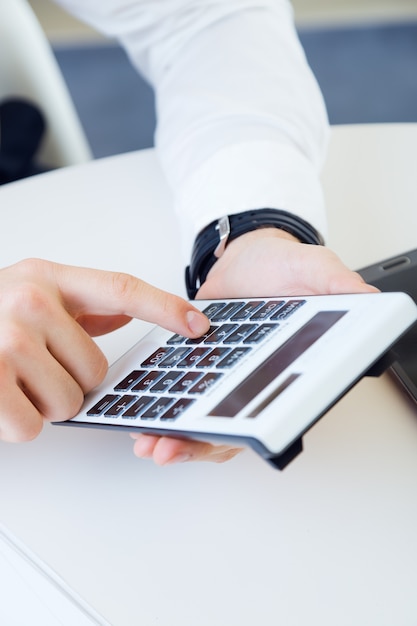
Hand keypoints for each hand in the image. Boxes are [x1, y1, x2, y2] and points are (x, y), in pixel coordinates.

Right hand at [0, 258, 208, 441]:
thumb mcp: (28, 291)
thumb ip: (78, 304)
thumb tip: (126, 310)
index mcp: (47, 277)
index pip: (122, 288)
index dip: (166, 307)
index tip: (200, 325)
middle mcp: (28, 301)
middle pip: (95, 371)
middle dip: (70, 382)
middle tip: (35, 367)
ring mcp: (5, 339)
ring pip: (68, 402)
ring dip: (43, 403)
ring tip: (12, 379)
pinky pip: (33, 426)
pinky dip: (18, 423)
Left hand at [133, 228, 377, 465]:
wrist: (244, 258)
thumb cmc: (281, 267)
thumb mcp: (314, 267)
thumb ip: (337, 283)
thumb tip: (369, 299)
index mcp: (289, 370)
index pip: (274, 411)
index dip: (251, 431)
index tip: (226, 439)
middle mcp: (256, 383)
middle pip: (232, 427)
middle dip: (200, 443)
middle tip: (168, 450)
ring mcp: (225, 379)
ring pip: (204, 421)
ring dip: (176, 437)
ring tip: (150, 446)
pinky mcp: (199, 369)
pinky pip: (181, 398)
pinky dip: (163, 412)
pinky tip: (140, 421)